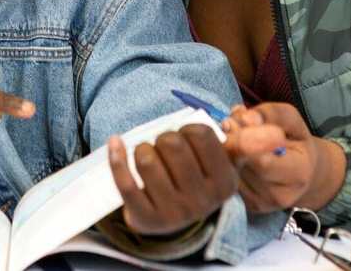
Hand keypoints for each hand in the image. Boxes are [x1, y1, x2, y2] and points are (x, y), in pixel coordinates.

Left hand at [108, 124, 237, 235]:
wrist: (175, 223)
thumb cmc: (195, 182)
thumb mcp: (219, 167)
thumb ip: (228, 146)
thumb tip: (235, 127)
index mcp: (224, 183)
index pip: (201, 135)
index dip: (187, 128)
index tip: (185, 136)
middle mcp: (202, 201)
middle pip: (171, 144)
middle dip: (163, 137)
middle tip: (164, 147)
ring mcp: (173, 213)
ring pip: (146, 161)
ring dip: (142, 149)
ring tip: (146, 154)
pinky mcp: (145, 218)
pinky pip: (125, 182)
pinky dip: (117, 158)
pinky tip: (116, 142)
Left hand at [222, 103, 345, 212]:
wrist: (303, 174)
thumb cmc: (296, 143)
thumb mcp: (292, 121)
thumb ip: (270, 114)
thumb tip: (243, 117)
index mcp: (298, 172)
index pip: (262, 161)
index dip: (245, 138)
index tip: (239, 120)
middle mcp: (280, 195)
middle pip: (241, 168)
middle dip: (230, 142)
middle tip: (229, 124)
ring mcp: (262, 204)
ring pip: (230, 175)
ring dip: (224, 152)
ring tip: (233, 138)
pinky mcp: (248, 207)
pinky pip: (228, 183)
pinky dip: (225, 165)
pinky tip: (233, 155)